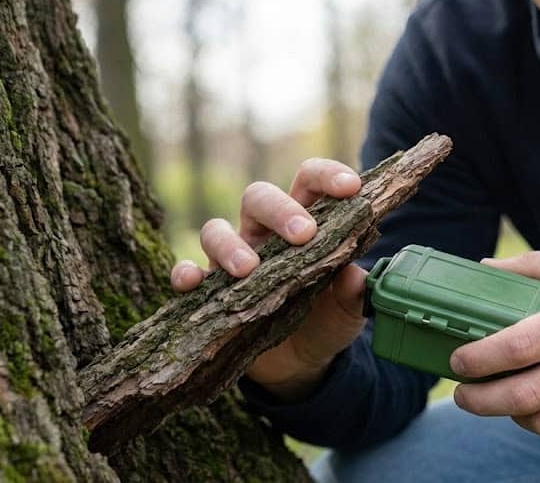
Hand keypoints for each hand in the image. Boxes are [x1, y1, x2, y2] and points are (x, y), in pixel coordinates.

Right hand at [169, 158, 367, 401]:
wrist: (301, 363)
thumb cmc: (327, 319)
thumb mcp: (348, 310)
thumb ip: (354, 292)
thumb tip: (355, 277)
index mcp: (304, 222)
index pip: (309, 182)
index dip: (328, 177)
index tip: (351, 187)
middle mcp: (264, 232)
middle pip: (258, 197)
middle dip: (280, 210)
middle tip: (303, 234)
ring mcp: (232, 259)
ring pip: (216, 230)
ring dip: (230, 244)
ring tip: (249, 268)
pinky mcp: (210, 292)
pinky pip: (186, 273)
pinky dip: (184, 273)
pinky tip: (192, 282)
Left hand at [450, 252, 539, 440]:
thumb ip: (537, 268)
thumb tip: (483, 271)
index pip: (522, 344)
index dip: (481, 357)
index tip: (458, 359)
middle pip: (526, 394)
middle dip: (481, 399)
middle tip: (462, 394)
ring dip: (510, 414)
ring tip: (498, 399)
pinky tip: (537, 408)